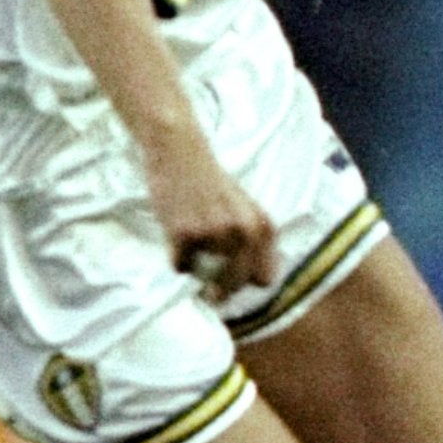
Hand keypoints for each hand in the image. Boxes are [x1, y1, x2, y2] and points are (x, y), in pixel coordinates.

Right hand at [142, 137, 277, 300]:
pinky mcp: (185, 235)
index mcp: (263, 226)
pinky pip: (181, 266)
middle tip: (210, 289)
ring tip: (193, 249)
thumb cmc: (211, 181)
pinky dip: (176, 259)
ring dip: (198, 270)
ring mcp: (215, 234)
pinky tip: (176, 239)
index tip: (235, 282)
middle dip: (222, 290)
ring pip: (207, 279)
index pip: (265, 278)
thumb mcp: (245, 207)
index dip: (249, 282)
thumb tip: (255, 281)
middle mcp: (244, 232)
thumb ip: (252, 239)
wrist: (180, 153)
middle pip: (237, 284)